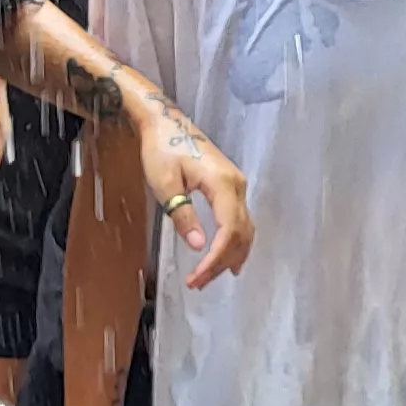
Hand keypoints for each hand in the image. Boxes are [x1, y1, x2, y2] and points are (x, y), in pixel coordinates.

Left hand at [134, 91, 250, 287]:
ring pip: (244, 229)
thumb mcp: (165, 184)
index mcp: (224, 184)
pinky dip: (235, 242)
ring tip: (210, 277)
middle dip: (221, 262)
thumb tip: (199, 246)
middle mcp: (237, 186)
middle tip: (198, 283)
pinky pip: (240, 220)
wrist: (165, 123)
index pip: (229, 231)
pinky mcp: (231, 186)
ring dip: (230, 255)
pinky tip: (228, 258)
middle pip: (240, 234)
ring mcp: (237, 185)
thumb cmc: (161, 149)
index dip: (215, 258)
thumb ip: (183, 214)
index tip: (197, 277)